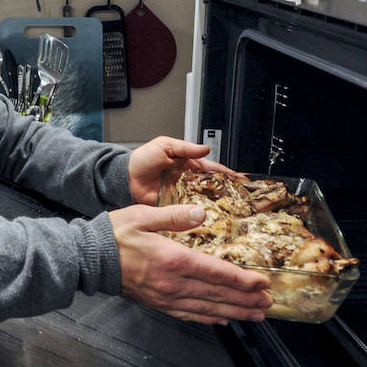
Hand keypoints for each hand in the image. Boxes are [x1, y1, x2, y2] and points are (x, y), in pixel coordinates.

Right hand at [111, 203, 271, 324]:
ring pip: (207, 308)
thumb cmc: (114, 235)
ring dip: (234, 312)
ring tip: (255, 315)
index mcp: (173, 259)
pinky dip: (209, 318)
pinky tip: (222, 318)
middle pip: (218, 295)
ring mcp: (166, 297)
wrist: (89, 258)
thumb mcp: (143, 215)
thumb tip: (201, 213)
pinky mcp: (158, 304)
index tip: (262, 283)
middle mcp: (173, 283)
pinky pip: (189, 315)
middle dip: (246, 300)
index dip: (242, 280)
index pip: (216, 272)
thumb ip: (174, 215)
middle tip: (268, 303)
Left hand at [127, 136, 243, 205]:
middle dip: (227, 193)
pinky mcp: (173, 207)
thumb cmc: (142, 159)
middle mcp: (189, 181)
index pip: (214, 169)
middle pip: (213, 188)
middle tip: (241, 200)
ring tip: (230, 213)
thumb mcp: (165, 146)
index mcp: (189, 165)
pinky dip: (197, 216)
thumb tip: (205, 149)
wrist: (124, 178)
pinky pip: (188, 212)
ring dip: (215, 206)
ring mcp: (182, 195)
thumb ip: (185, 148)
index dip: (229, 174)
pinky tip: (206, 221)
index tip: (242, 180)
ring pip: (204, 201)